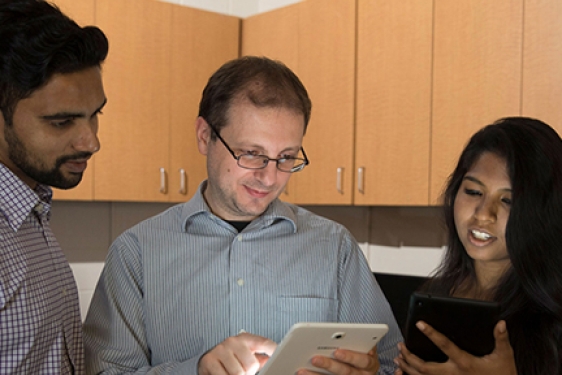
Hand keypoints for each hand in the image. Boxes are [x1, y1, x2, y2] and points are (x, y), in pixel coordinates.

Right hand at [198, 332, 276, 374]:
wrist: (208, 361)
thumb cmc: (231, 359)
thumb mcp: (246, 355)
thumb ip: (261, 357)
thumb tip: (276, 361)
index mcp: (245, 338)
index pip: (264, 342)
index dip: (274, 351)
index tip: (280, 359)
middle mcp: (232, 341)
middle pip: (251, 364)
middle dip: (249, 372)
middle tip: (244, 372)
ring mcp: (220, 350)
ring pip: (238, 373)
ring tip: (233, 373)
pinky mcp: (209, 360)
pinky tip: (225, 374)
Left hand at [296, 345, 379, 374]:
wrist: (363, 370)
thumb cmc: (361, 352)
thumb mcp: (364, 347)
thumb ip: (355, 340)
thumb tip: (340, 333)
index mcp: (370, 363)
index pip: (363, 360)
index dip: (350, 356)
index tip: (337, 351)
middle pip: (345, 371)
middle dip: (329, 365)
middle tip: (314, 358)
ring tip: (302, 370)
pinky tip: (302, 374)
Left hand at [394, 320, 516, 374]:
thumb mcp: (505, 357)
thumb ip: (501, 339)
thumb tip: (501, 323)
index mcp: (465, 363)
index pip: (445, 345)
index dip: (431, 333)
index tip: (420, 323)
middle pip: (425, 367)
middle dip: (410, 356)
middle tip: (401, 346)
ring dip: (408, 368)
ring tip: (399, 358)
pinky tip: (407, 372)